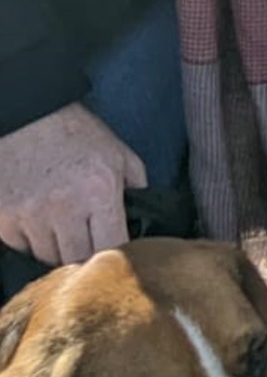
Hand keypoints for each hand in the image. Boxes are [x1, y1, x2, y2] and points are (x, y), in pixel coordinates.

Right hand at [0, 103, 146, 266]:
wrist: (26, 116)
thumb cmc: (74, 133)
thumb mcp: (117, 152)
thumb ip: (136, 183)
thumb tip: (144, 212)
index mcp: (99, 192)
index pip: (112, 245)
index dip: (116, 254)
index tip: (116, 252)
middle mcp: (65, 208)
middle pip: (78, 259)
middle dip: (86, 256)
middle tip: (88, 243)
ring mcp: (31, 216)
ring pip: (48, 257)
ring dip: (58, 250)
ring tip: (64, 228)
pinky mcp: (5, 219)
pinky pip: (21, 247)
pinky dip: (31, 241)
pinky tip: (39, 222)